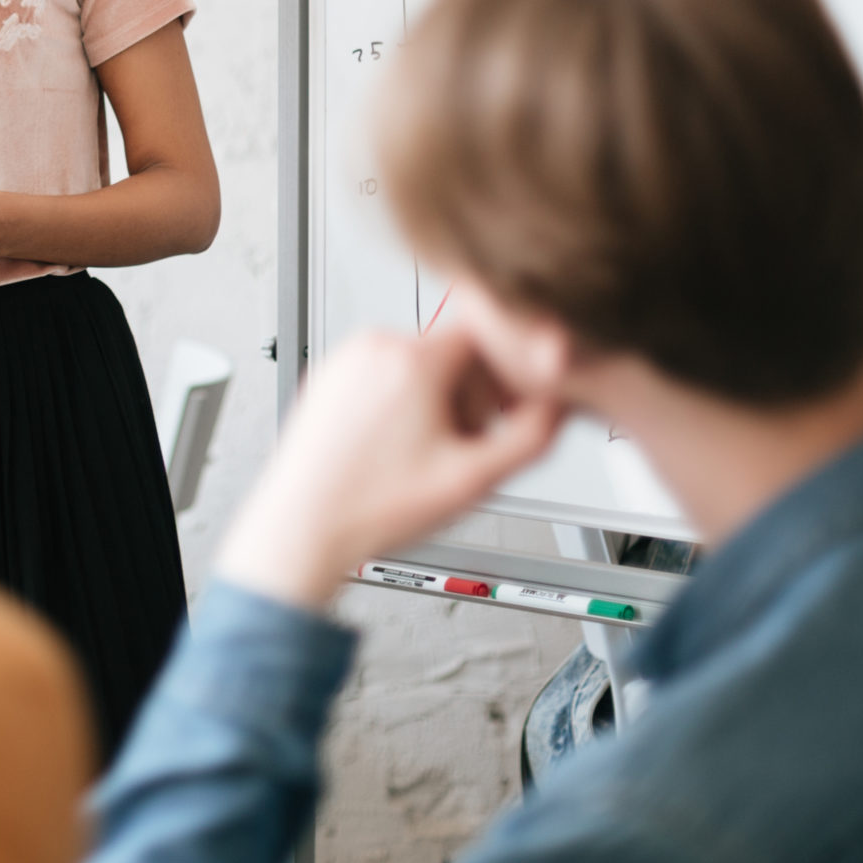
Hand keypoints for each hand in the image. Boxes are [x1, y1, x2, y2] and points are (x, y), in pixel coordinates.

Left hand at [214, 330, 565, 612]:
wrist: (301, 527)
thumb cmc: (371, 507)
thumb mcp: (474, 478)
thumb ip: (532, 436)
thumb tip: (560, 406)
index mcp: (411, 358)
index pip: (489, 334)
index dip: (512, 373)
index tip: (515, 404)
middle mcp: (374, 347)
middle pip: (454, 351)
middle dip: (475, 393)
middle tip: (474, 440)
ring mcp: (345, 361)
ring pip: (418, 362)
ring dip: (440, 399)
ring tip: (435, 450)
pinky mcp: (328, 379)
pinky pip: (383, 374)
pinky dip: (403, 401)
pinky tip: (401, 447)